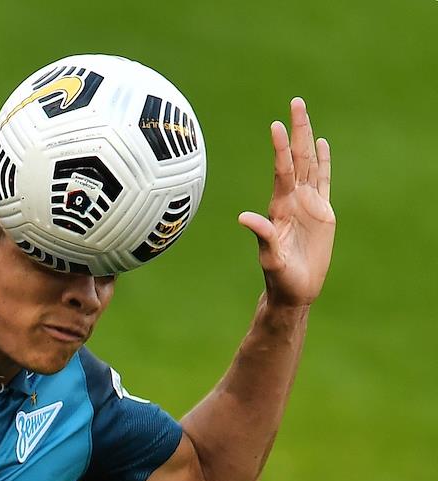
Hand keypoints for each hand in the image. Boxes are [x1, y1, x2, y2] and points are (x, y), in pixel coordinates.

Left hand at [238, 97, 335, 308]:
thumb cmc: (279, 276)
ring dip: (308, 139)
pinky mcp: (322, 211)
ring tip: (304, 113)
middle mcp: (292, 199)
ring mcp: (307, 203)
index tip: (276, 125)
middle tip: (296, 102)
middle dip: (296, 130)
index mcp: (280, 207)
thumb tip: (244, 218)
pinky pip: (324, 180)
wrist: (294, 289)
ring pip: (310, 163)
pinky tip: (323, 144)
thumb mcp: (270, 257)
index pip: (282, 171)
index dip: (280, 148)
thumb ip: (262, 236)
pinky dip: (324, 161)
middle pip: (296, 158)